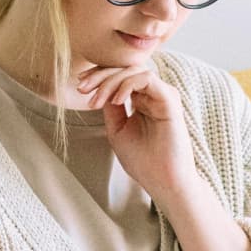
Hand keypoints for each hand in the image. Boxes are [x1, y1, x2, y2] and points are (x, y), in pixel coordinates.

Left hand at [76, 64, 196, 201]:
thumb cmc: (143, 161)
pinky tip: (115, 101)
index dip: (99, 76)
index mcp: (142, 101)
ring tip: (96, 100)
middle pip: (125, 69)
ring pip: (134, 70)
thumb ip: (111, 107)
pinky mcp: (169, 99)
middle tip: (82, 88)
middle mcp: (154, 95)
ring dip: (110, 81)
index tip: (80, 86)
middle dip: (100, 75)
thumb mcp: (117, 130)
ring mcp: (162, 96)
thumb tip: (99, 87)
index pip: (121, 77)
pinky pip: (146, 79)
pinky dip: (126, 85)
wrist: (163, 181)